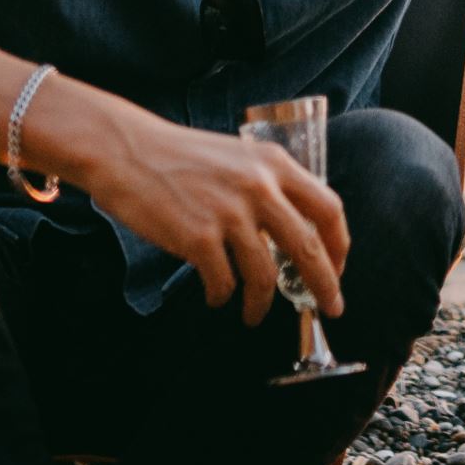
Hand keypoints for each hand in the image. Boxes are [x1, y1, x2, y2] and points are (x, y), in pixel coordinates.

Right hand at [74, 99, 347, 323]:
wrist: (125, 150)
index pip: (328, 208)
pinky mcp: (198, 237)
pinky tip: (217, 297)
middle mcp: (259, 187)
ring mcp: (229, 214)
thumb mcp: (238, 156)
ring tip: (254, 314)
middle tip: (329, 307)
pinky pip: (223, 282)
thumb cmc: (179, 156)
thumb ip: (268, 185)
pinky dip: (222, 297)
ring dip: (262, 303)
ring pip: (265, 275)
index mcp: (274, 164)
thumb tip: (294, 230)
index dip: (339, 244)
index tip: (337, 268)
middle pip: (309, 248)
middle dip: (324, 286)